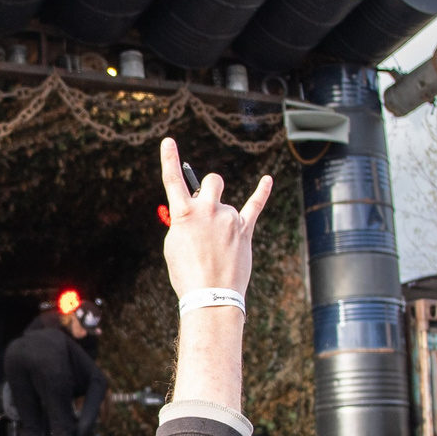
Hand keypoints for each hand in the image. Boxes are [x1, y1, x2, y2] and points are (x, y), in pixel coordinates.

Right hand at [159, 137, 271, 296]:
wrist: (211, 295)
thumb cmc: (187, 273)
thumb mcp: (174, 246)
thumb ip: (184, 223)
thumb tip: (196, 214)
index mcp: (184, 214)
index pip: (172, 180)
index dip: (169, 159)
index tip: (169, 141)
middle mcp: (207, 210)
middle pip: (212, 181)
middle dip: (208, 188)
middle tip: (206, 206)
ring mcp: (228, 218)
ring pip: (226, 203)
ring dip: (221, 216)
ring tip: (217, 245)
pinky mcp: (244, 229)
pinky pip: (254, 205)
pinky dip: (261, 192)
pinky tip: (267, 181)